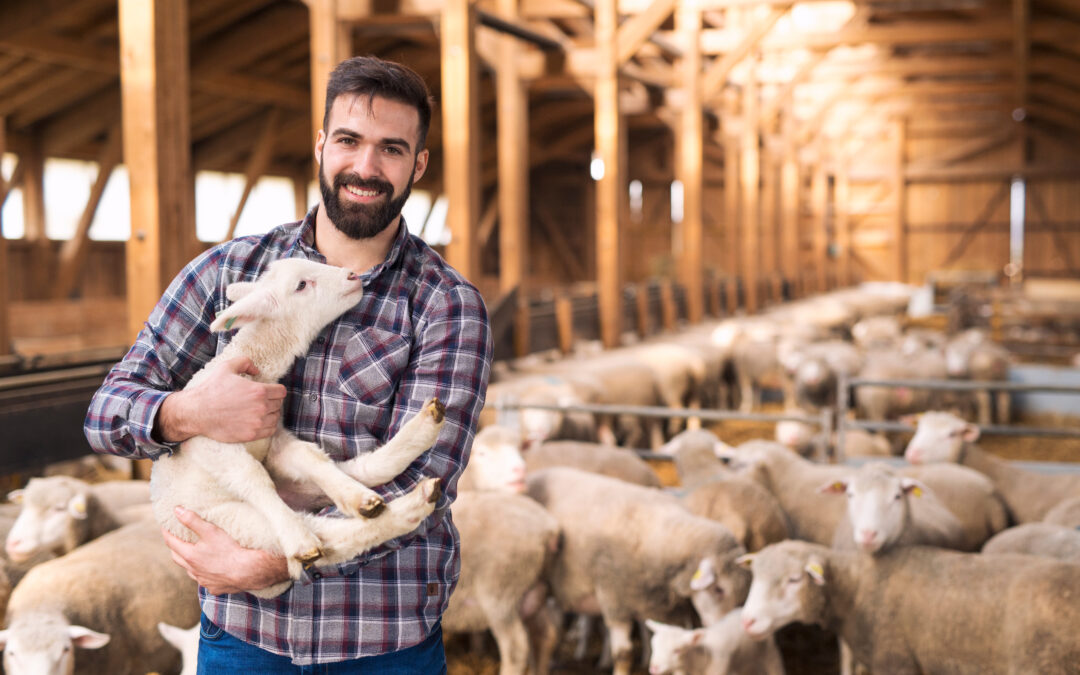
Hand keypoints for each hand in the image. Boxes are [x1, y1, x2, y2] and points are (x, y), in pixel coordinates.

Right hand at [156, 356, 286, 442]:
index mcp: (258, 391)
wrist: (197, 412)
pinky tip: (260, 422)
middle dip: (272, 401)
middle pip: (279, 404)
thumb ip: (245, 362)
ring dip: (271, 414)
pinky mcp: (251, 434)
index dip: (276, 390)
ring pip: (276, 418)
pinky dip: (268, 426)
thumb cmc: (211, 389)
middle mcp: (261, 407)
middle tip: (262, 401)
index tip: (270, 391)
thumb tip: (257, 371)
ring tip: (261, 411)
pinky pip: (270, 431)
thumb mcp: (227, 367)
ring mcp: (257, 422)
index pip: (281, 392)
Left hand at [162, 506, 289, 594]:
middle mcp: (194, 571)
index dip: (167, 532)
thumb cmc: (231, 549)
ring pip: (190, 571)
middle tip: (176, 539)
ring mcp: (204, 581)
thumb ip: (192, 520)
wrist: (250, 570)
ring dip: (189, 563)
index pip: (171, 542)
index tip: (165, 525)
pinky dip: (204, 573)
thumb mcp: (211, 530)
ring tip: (192, 554)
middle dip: (175, 548)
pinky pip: (205, 581)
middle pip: (177, 558)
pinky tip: (211, 570)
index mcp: (190, 556)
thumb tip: (176, 510)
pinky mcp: (215, 588)